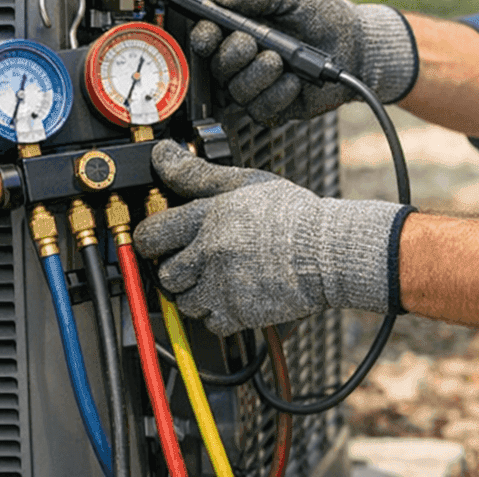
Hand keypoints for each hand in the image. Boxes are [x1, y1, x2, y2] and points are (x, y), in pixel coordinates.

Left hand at [134, 141, 410, 334]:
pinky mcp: (239, 314)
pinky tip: (234, 296)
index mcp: (207, 218)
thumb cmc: (292, 215)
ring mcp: (222, 287)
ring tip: (217, 278)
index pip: (152, 234)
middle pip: (165, 274)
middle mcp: (209, 254)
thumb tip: (161, 155)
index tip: (157, 241)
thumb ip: (197, 172)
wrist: (328, 251)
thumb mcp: (244, 182)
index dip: (150, 239)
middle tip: (192, 261)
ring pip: (184, 302)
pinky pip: (210, 324)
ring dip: (194, 294)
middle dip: (174, 269)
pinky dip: (217, 315)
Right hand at [188, 0, 417, 124]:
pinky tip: (294, 80)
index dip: (202, 37)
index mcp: (241, 29)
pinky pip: (261, 109)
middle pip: (216, 67)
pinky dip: (277, 93)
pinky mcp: (276, 107)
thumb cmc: (321, 16)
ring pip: (237, 91)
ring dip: (257, 74)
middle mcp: (244, 60)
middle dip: (232, 55)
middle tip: (254, 43)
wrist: (354, 43)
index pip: (206, 38)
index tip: (210, 33)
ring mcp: (259, 85)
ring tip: (280, 60)